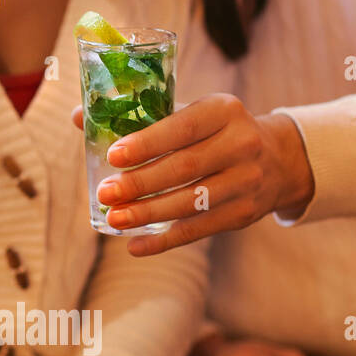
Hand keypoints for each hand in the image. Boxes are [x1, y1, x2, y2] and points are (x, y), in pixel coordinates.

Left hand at [82, 94, 313, 255]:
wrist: (277, 158)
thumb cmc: (213, 131)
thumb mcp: (189, 112)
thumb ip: (138, 115)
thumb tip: (79, 117)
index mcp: (223, 110)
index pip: (183, 126)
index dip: (148, 142)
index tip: (114, 155)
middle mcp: (241, 144)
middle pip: (185, 168)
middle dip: (141, 183)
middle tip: (106, 193)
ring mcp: (247, 181)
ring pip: (192, 202)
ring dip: (149, 214)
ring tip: (114, 219)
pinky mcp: (244, 214)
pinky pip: (200, 230)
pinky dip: (165, 240)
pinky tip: (135, 246)